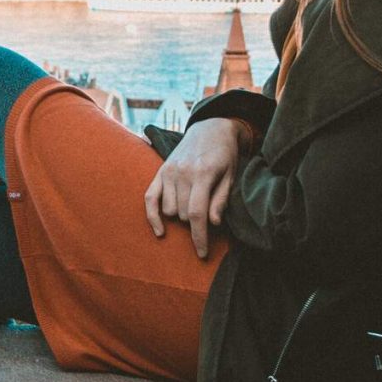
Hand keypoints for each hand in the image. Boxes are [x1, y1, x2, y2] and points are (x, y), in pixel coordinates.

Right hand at [145, 117, 248, 259]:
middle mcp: (182, 173)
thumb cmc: (225, 155)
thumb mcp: (232, 176)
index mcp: (203, 174)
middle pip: (183, 214)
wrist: (210, 128)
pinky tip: (160, 231)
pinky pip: (149, 198)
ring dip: (181, 215)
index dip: (199, 237)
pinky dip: (153, 216)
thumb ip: (221, 200)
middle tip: (207, 214)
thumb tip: (213, 223)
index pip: (197, 213)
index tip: (202, 253)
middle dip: (195, 222)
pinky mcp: (160, 172)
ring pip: (169, 210)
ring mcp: (168, 172)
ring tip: (193, 205)